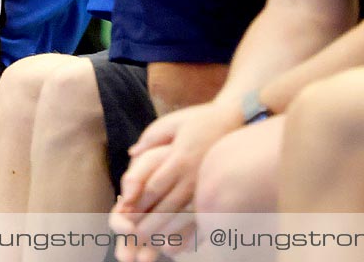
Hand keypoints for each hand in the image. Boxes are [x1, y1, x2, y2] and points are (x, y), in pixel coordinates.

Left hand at [112, 102, 245, 261]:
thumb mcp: (173, 122)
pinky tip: (181, 242)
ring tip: (152, 244)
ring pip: (184, 216)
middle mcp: (194, 176)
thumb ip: (151, 137)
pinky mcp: (219, 193)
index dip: (137, 202)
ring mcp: (208, 187)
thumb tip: (132, 154)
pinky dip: (191, 233)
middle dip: (149, 223)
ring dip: (167, 231)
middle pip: (167, 206)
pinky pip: (204, 217)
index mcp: (180, 158)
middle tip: (133, 237)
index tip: (124, 214)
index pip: (154, 186)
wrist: (238, 120)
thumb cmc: (201, 121)